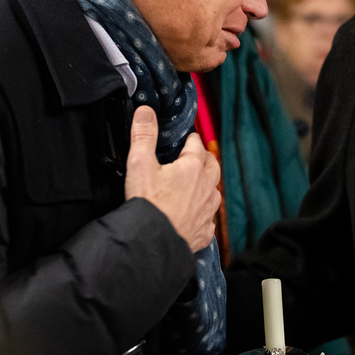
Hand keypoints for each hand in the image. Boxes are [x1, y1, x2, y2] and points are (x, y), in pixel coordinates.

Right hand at [124, 106, 220, 252]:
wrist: (152, 243)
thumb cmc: (147, 204)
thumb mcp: (140, 163)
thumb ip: (143, 135)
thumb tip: (145, 111)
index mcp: (193, 168)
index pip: (196, 145)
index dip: (191, 140)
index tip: (188, 139)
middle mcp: (206, 188)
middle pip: (212, 166)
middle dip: (205, 159)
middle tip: (196, 157)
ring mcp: (207, 211)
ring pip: (214, 192)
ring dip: (208, 186)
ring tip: (198, 185)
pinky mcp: (204, 233)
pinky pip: (209, 220)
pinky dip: (204, 214)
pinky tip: (196, 215)